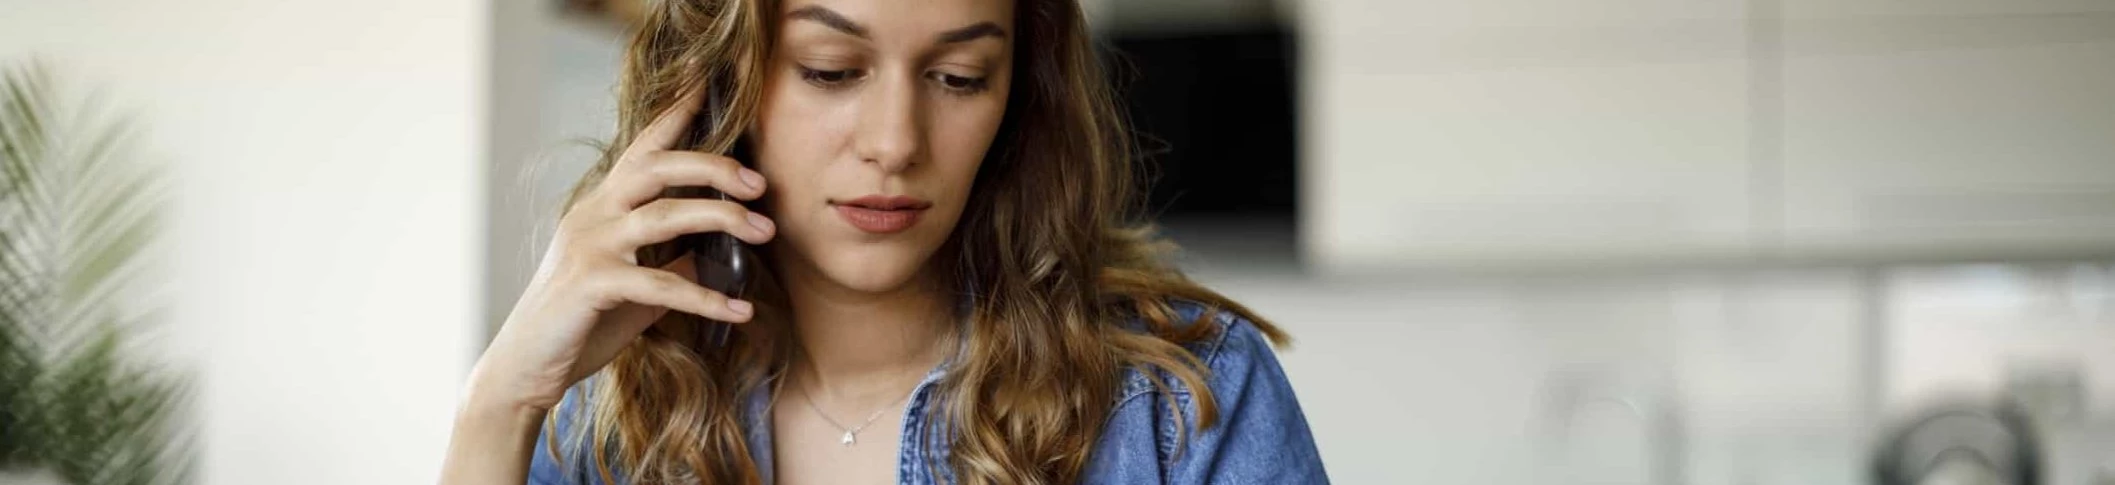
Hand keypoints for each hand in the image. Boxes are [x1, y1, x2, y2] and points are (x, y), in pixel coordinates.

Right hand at [468, 91, 772, 412]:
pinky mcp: (591, 283)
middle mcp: (593, 215)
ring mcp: (589, 246)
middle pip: (657, 168)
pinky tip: (739, 310)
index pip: (642, 149)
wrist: (526, 366)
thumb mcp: (635, 283)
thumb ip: (670, 259)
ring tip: (766, 233)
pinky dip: (705, 296)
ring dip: (723, 220)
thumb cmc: (582, 321)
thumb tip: (717, 250)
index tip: (707, 87)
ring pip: (665, 216)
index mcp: (602, 205)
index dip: (674, 116)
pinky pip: (660, 283)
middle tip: (761, 183)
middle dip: (714, 168)